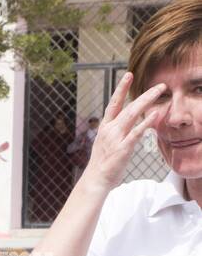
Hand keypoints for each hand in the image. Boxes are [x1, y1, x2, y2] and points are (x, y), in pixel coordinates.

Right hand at [83, 72, 167, 192]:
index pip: (113, 104)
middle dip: (144, 94)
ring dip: (147, 101)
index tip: (128, 76)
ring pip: (132, 115)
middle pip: (128, 107)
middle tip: (159, 85)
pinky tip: (155, 114)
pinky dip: (146, 123)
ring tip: (159, 92)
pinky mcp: (123, 148)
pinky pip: (136, 133)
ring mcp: (116, 138)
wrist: (95, 180)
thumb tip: (129, 125)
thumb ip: (117, 132)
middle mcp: (109, 130)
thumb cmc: (102, 164)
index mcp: (104, 128)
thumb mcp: (106, 144)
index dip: (121, 89)